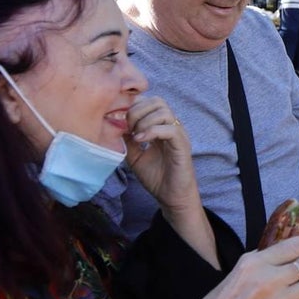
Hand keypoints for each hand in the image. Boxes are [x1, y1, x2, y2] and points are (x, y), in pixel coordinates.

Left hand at [124, 96, 198, 212]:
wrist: (171, 197)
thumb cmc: (156, 177)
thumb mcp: (134, 155)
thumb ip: (127, 139)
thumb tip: (116, 124)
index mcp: (161, 126)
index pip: (149, 102)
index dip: (134, 106)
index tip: (122, 123)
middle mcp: (171, 127)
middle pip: (157, 101)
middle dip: (137, 111)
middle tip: (129, 129)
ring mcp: (178, 134)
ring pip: (164, 111)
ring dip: (144, 121)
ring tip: (136, 137)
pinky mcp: (182, 145)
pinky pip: (170, 129)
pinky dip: (152, 131)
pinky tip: (141, 141)